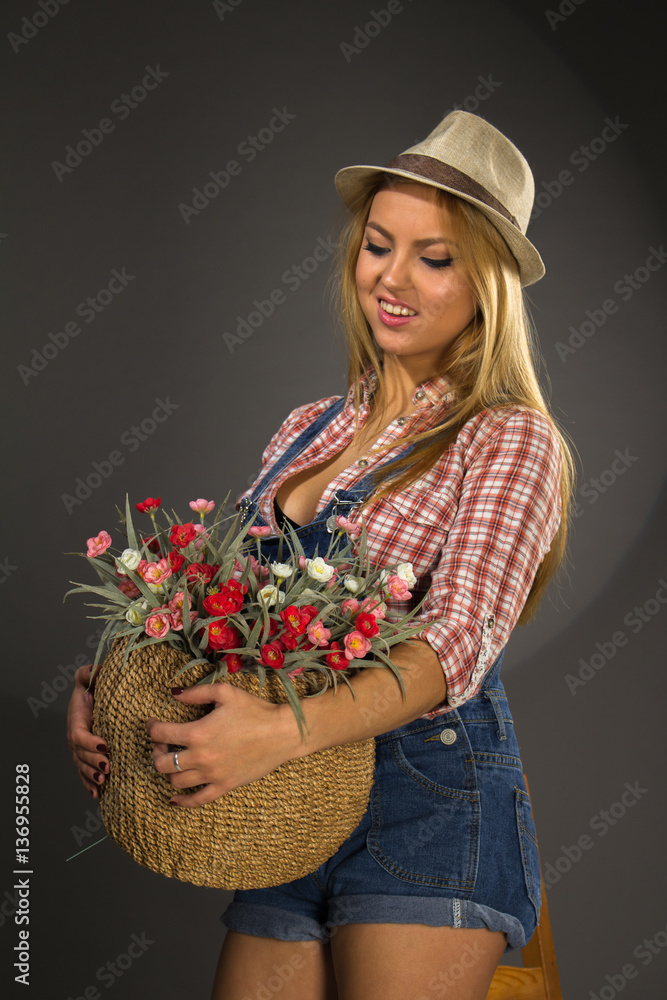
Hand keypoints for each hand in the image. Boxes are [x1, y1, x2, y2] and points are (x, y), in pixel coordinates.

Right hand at [66, 664, 109, 797]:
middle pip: (80, 755)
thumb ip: (87, 674)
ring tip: (103, 780)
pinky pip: (84, 774)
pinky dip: (89, 784)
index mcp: (76, 722)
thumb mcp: (88, 680)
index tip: (105, 745)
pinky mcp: (86, 758)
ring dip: (92, 775)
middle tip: (108, 767)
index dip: (90, 742)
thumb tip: (95, 670)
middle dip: (93, 762)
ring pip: (82, 767)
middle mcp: (75, 739)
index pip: (79, 735)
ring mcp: (79, 751)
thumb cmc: (92, 691)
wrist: (92, 701)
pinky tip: (98, 793)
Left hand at [146, 683, 297, 806]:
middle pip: (162, 762)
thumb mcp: (225, 692)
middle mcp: (200, 757)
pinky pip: (197, 800)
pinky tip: (175, 799)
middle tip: (162, 744)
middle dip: (156, 752)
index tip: (153, 723)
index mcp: (198, 733)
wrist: (282, 733)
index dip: (151, 727)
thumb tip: (174, 693)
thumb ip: (196, 692)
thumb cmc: (255, 710)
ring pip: (175, 781)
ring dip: (168, 772)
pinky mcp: (224, 785)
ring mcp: (212, 774)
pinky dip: (182, 801)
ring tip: (174, 760)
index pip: (160, 734)